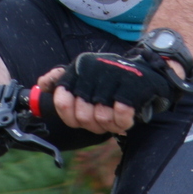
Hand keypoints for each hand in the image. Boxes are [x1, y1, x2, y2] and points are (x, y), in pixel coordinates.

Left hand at [36, 49, 187, 133]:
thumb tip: (41, 84)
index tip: (81, 118)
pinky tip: (129, 114)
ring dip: (111, 124)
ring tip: (117, 116)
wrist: (150, 69)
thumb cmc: (114, 78)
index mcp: (78, 68)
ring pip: (101, 118)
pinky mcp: (132, 85)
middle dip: (94, 125)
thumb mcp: (86, 75)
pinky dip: (125, 121)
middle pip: (82, 116)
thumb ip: (62, 81)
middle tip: (104, 119)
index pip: (62, 102)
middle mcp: (92, 69)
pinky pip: (121, 115)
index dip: (71, 117)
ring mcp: (112, 76)